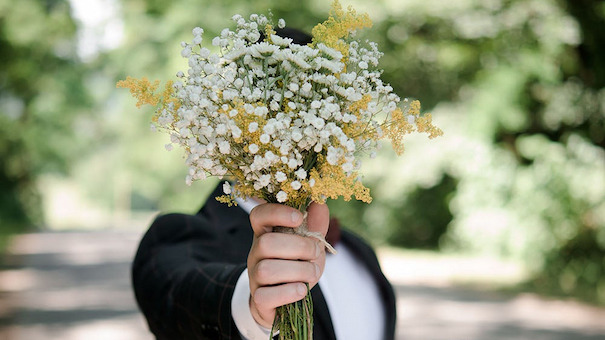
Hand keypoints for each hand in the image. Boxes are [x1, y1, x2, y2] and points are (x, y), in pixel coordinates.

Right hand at [247, 202, 328, 327]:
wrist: (285, 299)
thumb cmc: (296, 265)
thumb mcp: (309, 244)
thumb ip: (315, 224)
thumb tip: (320, 201)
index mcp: (266, 233)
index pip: (259, 215)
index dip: (277, 212)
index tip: (299, 217)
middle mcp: (256, 253)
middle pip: (265, 243)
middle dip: (298, 247)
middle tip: (314, 252)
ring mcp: (255, 276)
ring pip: (266, 270)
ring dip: (298, 271)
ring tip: (312, 273)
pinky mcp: (259, 299)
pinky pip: (265, 296)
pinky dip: (289, 293)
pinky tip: (301, 290)